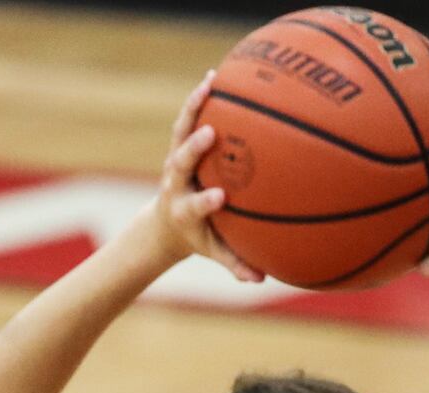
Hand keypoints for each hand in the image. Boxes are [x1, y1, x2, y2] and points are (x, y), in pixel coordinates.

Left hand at [139, 70, 264, 283]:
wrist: (166, 224)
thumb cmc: (199, 237)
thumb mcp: (216, 251)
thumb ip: (236, 264)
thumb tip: (262, 280)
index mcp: (185, 210)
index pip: (195, 206)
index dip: (205, 201)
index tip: (219, 198)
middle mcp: (177, 183)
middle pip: (180, 164)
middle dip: (192, 151)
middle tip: (209, 134)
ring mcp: (176, 161)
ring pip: (180, 133)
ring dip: (193, 110)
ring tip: (209, 85)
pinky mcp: (179, 144)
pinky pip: (187, 118)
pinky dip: (199, 99)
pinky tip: (216, 76)